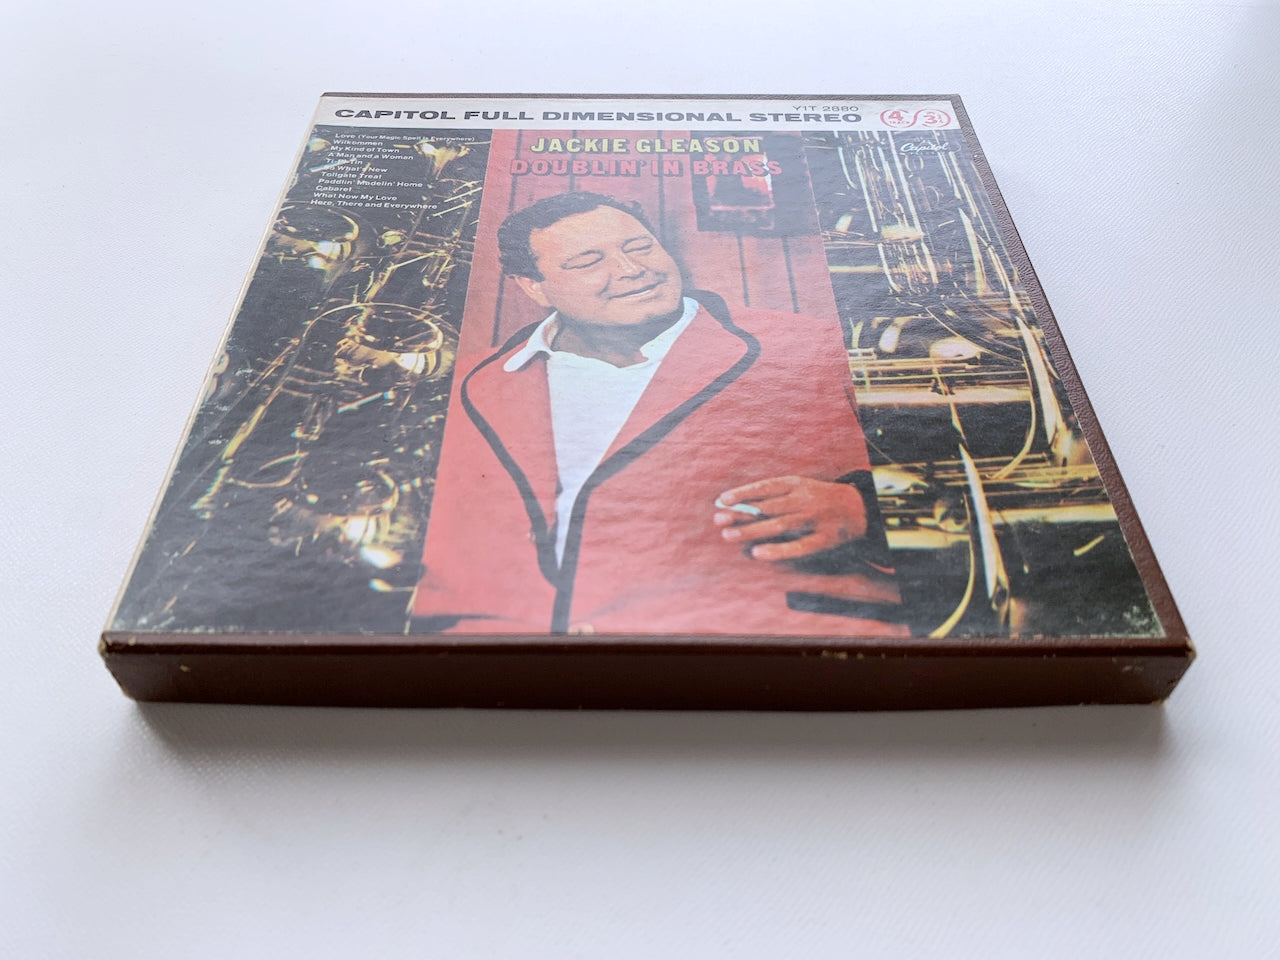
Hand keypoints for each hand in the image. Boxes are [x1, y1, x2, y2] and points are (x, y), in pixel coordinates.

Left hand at [714, 476, 867, 560]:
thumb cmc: (816, 499)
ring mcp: (814, 520)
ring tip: (729, 536)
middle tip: (719, 520)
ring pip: (779, 526)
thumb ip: (770, 495)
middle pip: (768, 507)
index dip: (743, 493)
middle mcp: (804, 500)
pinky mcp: (823, 540)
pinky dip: (778, 550)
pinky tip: (758, 553)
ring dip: (752, 531)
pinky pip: (798, 547)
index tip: (722, 500)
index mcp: (796, 484)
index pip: (765, 487)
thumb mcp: (797, 487)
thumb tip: (734, 503)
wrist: (857, 508)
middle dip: (742, 514)